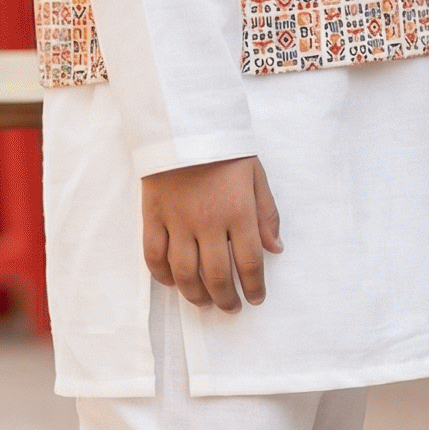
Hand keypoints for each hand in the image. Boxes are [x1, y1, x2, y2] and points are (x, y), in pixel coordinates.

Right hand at [141, 156, 282, 313]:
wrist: (182, 121)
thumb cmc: (224, 148)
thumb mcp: (256, 174)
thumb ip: (267, 213)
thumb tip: (276, 249)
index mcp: (238, 211)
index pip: (249, 262)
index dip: (255, 287)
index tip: (256, 299)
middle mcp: (207, 221)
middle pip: (216, 275)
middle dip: (226, 299)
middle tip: (231, 308)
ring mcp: (177, 220)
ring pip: (184, 272)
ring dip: (196, 295)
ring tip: (204, 302)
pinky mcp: (153, 216)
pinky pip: (154, 255)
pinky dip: (162, 275)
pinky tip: (173, 283)